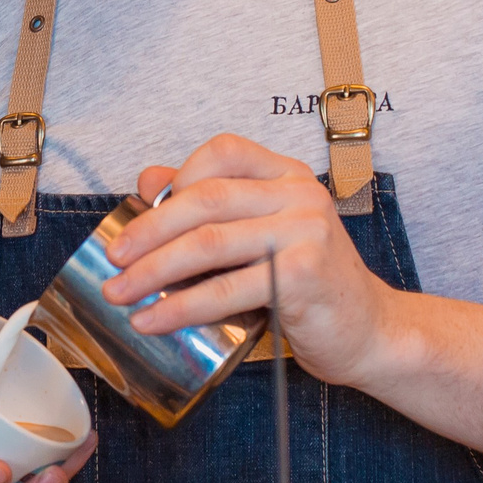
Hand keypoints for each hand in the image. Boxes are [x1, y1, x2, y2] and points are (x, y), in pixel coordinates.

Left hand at [102, 133, 398, 390]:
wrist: (370, 331)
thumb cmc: (309, 283)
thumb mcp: (261, 233)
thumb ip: (211, 203)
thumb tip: (148, 180)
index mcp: (287, 174)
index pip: (223, 151)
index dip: (178, 177)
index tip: (143, 213)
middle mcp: (300, 194)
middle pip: (205, 199)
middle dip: (148, 231)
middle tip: (113, 259)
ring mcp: (305, 232)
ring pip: (208, 244)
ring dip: (153, 271)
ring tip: (120, 293)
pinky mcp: (301, 277)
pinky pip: (225, 290)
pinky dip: (180, 307)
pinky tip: (153, 321)